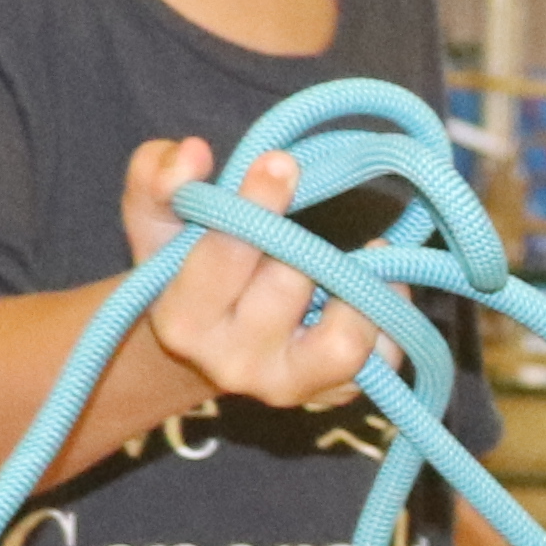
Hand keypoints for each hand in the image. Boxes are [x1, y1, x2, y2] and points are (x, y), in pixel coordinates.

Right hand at [120, 140, 384, 414]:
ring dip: (356, 289)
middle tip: (303, 222)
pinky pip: (384, 357)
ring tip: (353, 257)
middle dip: (300, 243)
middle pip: (289, 286)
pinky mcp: (333, 393)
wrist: (205, 345)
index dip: (258, 205)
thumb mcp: (155, 216)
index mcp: (184, 319)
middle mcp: (233, 363)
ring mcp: (287, 386)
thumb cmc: (182, 266)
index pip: (226, 258)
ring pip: (344, 341)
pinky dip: (390, 314)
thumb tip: (194, 152)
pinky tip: (375, 282)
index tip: (281, 163)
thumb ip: (158, 176)